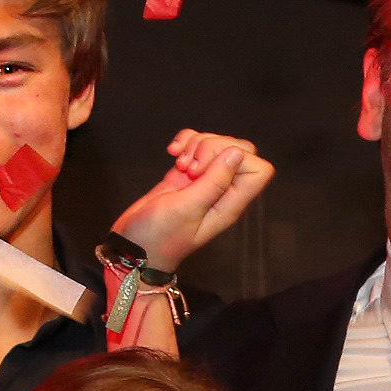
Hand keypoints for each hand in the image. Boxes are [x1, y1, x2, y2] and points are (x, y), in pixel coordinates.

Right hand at [110, 129, 276, 268]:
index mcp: (230, 204)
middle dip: (212, 147)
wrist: (132, 248)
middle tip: (189, 167)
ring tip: (179, 165)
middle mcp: (223, 190)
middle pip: (238, 151)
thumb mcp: (186, 209)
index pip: (258, 170)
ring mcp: (205, 180)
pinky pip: (196, 145)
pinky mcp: (187, 173)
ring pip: (216, 144)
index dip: (236, 159)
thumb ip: (213, 182)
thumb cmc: (159, 236)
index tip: (206, 169)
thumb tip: (237, 154)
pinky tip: (172, 153)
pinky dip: (185, 142)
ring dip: (195, 145)